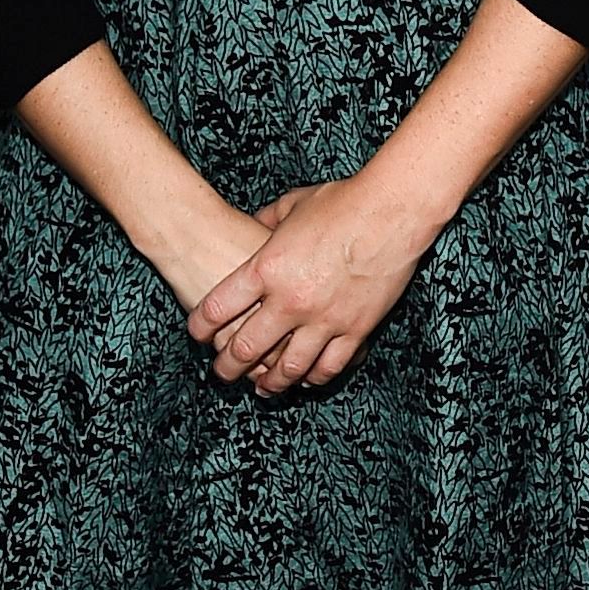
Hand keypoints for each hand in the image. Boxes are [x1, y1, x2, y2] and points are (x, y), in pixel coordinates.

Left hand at [185, 173, 438, 396]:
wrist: (392, 210)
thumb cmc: (343, 201)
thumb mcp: (293, 205)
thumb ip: (269, 220)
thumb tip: (256, 223)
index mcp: (266, 267)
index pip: (218, 308)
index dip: (201, 326)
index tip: (197, 334)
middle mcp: (289, 299)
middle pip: (246, 347)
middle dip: (228, 366)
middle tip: (222, 373)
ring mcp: (323, 318)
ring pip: (288, 367)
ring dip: (270, 382)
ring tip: (261, 388)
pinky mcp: (355, 329)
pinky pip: (329, 366)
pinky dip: (313, 377)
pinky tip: (305, 379)